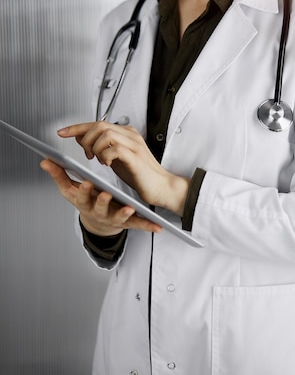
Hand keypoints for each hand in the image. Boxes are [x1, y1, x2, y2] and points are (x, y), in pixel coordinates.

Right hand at [40, 159, 161, 236]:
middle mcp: (99, 211)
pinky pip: (138, 224)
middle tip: (105, 193)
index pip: (82, 196)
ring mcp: (114, 217)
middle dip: (101, 201)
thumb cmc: (86, 201)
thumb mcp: (71, 190)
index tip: (86, 182)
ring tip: (129, 208)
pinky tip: (156, 226)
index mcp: (86, 202)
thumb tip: (45, 161)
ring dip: (123, 214)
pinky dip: (147, 225)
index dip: (83, 190)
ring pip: (118, 217)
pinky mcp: (128, 222)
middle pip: (99, 207)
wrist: (99, 221)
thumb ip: (59, 175)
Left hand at [57, 121, 189, 216]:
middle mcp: (130, 135)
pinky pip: (115, 148)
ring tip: (98, 160)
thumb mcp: (115, 158)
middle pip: (99, 125)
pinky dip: (106, 155)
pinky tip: (107, 164)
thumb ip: (101, 147)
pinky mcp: (136, 157)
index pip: (97, 123)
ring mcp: (134, 144)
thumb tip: (82, 138)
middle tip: (87, 155)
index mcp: (125, 133)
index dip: (77, 127)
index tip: (62, 132)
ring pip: (105, 134)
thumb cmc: (140, 174)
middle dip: (86, 139)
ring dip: (95, 148)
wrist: (161, 186)